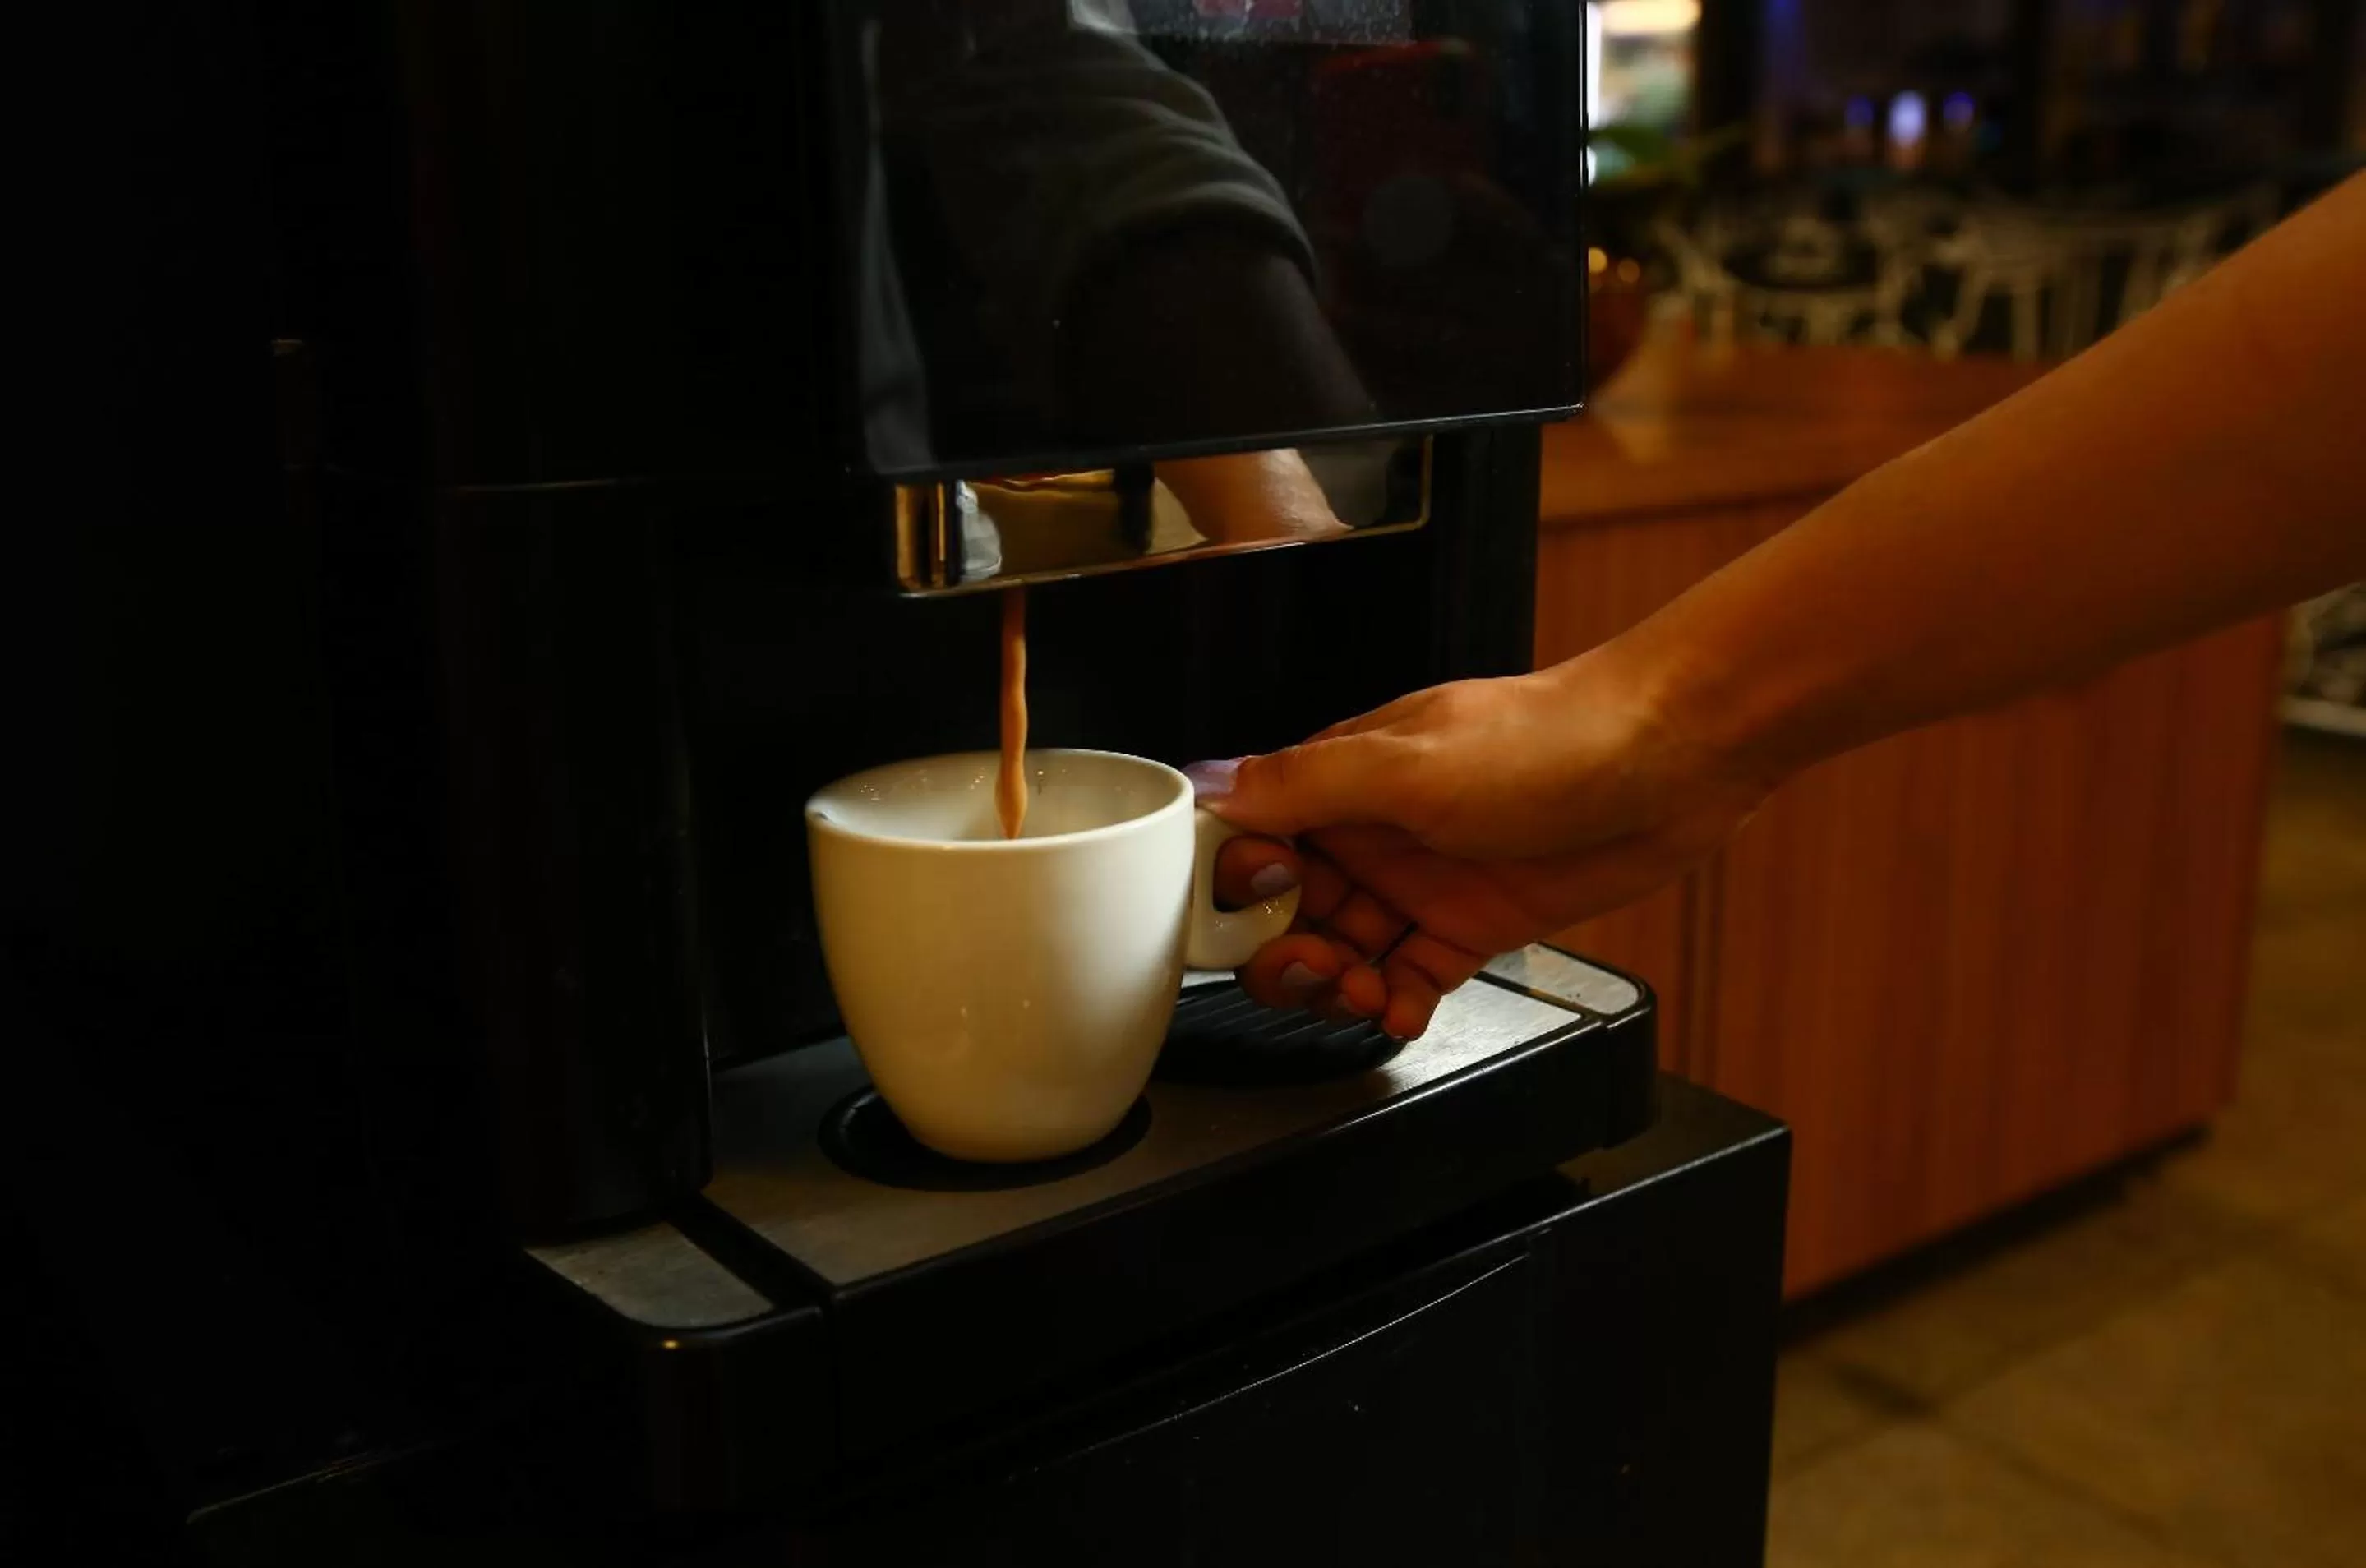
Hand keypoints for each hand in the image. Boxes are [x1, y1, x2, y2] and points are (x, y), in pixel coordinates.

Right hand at [1199, 646, 1774, 1040]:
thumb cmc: (1552, 737)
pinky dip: (1394, 1005)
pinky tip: (1399, 1012)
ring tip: (1363, 994)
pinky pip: (1411, 978)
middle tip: (1317, 968)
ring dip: (1338, 988)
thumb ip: (1304, 784)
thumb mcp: (1409, 763)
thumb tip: (1207, 789)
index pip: (1249, 840)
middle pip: (1287, 912)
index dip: (1234, 888)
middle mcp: (1373, 830)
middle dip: (1284, 953)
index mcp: (1342, 778)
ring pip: (1344, 954)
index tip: (1249, 916)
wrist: (1673, 757)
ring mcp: (1423, 880)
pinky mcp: (1473, 923)